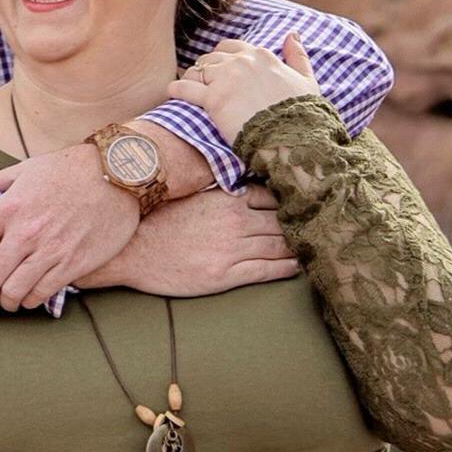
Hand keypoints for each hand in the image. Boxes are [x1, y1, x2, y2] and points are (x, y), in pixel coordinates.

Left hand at [0, 144, 138, 312]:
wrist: (118, 173)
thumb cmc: (68, 169)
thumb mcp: (24, 169)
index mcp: (8, 208)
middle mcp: (26, 233)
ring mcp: (50, 250)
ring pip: (14, 294)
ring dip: (6, 302)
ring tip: (6, 300)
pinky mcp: (74, 263)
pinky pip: (42, 294)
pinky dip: (31, 300)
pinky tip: (31, 295)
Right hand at [80, 183, 300, 295]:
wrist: (131, 251)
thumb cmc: (157, 219)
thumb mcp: (190, 193)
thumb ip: (219, 186)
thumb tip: (241, 177)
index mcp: (227, 198)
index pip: (271, 195)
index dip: (289, 200)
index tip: (303, 201)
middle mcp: (235, 221)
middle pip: (281, 219)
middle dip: (300, 222)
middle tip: (320, 223)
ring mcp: (232, 249)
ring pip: (280, 245)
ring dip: (299, 246)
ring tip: (316, 245)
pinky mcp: (226, 274)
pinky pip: (268, 270)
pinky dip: (287, 268)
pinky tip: (298, 266)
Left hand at [168, 33, 321, 144]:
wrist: (291, 137)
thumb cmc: (302, 113)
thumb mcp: (306, 81)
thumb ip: (297, 56)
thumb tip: (292, 35)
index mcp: (261, 55)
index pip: (233, 47)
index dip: (224, 58)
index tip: (220, 69)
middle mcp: (241, 61)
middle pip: (212, 57)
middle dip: (206, 68)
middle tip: (202, 81)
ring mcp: (225, 78)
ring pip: (198, 70)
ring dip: (192, 78)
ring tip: (187, 87)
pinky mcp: (213, 99)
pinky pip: (186, 88)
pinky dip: (176, 89)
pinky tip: (171, 92)